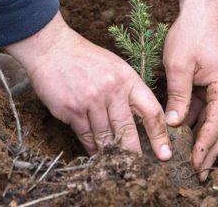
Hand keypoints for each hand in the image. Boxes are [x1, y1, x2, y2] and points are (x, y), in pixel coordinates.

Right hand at [5, 12, 171, 160]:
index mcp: (128, 79)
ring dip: (111, 153)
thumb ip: (129, 90)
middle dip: (135, 153)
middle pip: (128, 130)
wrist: (52, 49)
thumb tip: (141, 117)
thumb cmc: (87, 59)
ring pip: (105, 137)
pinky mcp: (71, 110)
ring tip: (117, 165)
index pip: (151, 111)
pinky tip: (97, 154)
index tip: (165, 153)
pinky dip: (92, 147)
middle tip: (140, 168)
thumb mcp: (116, 67)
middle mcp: (112, 91)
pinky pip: (86, 136)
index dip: (160, 135)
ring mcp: (91, 101)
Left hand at [164, 0, 217, 180]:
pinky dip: (201, 122)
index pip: (216, 124)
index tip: (194, 165)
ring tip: (194, 161)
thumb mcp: (178, 65)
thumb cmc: (191, 33)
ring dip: (205, 138)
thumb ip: (178, 96)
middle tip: (200, 174)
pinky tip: (189, 136)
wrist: (202, 11)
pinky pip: (211, 108)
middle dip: (210, 150)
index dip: (204, 146)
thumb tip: (175, 124)